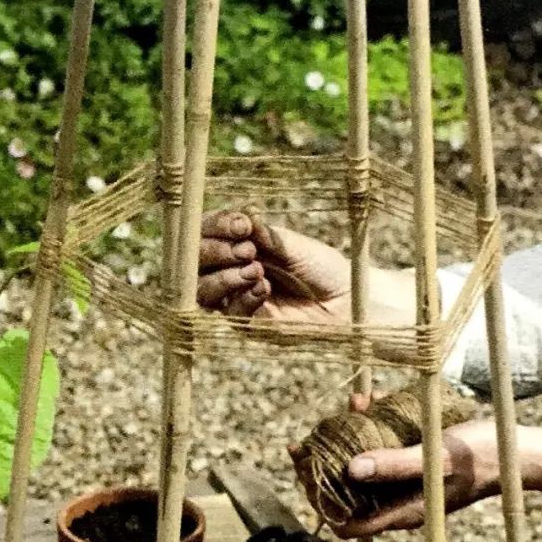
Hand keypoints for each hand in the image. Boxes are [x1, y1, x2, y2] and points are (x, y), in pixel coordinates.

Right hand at [197, 210, 350, 322]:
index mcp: (237, 244)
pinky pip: (229, 312)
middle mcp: (229, 269)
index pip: (206, 233)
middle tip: (247, 250)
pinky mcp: (246, 324)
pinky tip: (264, 288)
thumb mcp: (294, 246)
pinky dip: (243, 298)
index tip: (240, 224)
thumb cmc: (322, 267)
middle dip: (215, 251)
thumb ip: (266, 236)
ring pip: (202, 290)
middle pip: (195, 262)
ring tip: (256, 269)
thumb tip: (243, 218)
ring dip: (224, 277)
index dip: (214, 226)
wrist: (346, 301)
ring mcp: (234, 298)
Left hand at [290, 409, 503, 538]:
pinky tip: (370, 402)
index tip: (306, 470)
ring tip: (343, 410)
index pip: (346, 523)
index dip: (319, 500)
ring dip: (347, 442)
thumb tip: (350, 470)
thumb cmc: (484, 458)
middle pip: (347, 495)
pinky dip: (372, 430)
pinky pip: (384, 451)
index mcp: (402, 512)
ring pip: (362, 470)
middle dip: (323, 468)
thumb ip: (395, 465)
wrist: (522, 452)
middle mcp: (400, 502)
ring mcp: (407, 485)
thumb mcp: (437, 458)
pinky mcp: (415, 465)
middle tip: (306, 440)